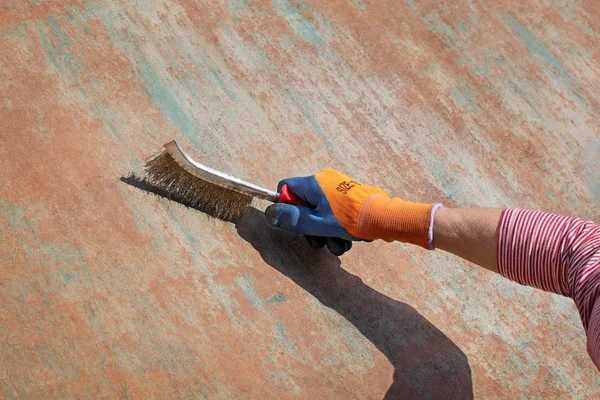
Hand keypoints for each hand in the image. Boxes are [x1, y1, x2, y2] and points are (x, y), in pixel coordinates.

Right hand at [266, 169, 434, 253]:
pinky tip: (347, 240)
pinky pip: (335, 214)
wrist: (383, 218)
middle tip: (317, 241)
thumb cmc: (348, 219)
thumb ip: (291, 219)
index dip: (285, 207)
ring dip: (325, 233)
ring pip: (321, 213)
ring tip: (338, 243)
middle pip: (304, 205)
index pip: (285, 187)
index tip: (294, 223)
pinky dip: (337, 228)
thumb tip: (270, 213)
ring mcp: (339, 190)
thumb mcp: (315, 223)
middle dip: (309, 228)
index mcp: (313, 183)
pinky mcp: (350, 199)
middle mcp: (325, 182)